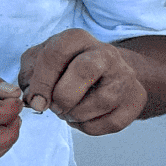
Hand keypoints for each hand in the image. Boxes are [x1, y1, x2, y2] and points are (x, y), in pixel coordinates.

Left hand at [18, 30, 146, 133]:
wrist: (106, 72)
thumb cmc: (65, 67)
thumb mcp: (40, 61)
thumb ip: (29, 75)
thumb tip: (34, 98)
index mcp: (77, 38)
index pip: (56, 54)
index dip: (41, 82)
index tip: (36, 101)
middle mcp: (105, 52)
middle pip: (84, 71)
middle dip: (63, 97)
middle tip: (54, 107)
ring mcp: (125, 75)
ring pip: (101, 101)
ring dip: (76, 115)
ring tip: (67, 112)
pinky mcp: (136, 98)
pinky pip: (112, 122)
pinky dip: (90, 127)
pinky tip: (82, 118)